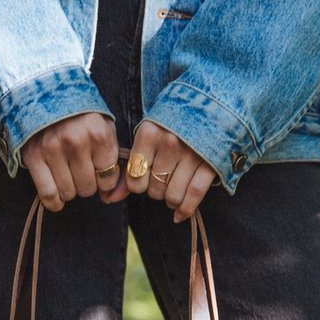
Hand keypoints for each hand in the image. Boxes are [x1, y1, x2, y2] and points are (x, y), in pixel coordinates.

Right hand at [21, 113, 119, 211]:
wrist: (45, 92)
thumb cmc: (79, 115)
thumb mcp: (103, 127)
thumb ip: (113, 160)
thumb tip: (111, 197)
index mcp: (98, 134)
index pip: (108, 179)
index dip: (104, 179)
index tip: (97, 170)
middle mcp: (76, 141)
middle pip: (88, 189)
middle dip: (86, 184)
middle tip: (79, 169)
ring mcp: (53, 149)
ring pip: (69, 193)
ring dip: (69, 189)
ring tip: (66, 173)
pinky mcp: (33, 156)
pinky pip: (48, 194)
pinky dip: (53, 202)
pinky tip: (56, 198)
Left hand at [103, 120, 217, 221]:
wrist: (205, 105)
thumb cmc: (169, 125)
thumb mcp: (146, 139)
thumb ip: (129, 168)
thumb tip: (110, 198)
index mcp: (149, 133)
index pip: (135, 179)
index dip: (138, 185)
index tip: (145, 178)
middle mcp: (169, 143)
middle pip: (154, 190)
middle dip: (156, 191)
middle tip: (163, 180)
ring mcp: (191, 153)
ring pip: (172, 196)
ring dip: (170, 200)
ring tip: (172, 191)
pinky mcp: (209, 163)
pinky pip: (194, 195)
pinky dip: (185, 210)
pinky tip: (180, 214)